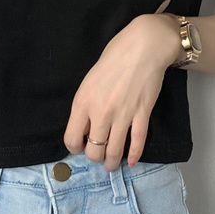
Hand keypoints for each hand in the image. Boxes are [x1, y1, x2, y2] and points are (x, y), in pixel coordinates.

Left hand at [63, 13, 182, 169]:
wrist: (142, 47)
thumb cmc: (114, 59)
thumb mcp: (89, 81)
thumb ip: (85, 105)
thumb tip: (86, 126)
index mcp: (83, 103)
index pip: (72, 138)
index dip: (75, 148)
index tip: (80, 147)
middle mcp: (100, 113)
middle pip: (93, 151)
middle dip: (95, 158)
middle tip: (99, 156)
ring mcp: (122, 115)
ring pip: (114, 151)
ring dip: (113, 163)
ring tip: (112, 166)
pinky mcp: (142, 114)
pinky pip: (137, 142)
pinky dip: (135, 155)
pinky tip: (132, 161)